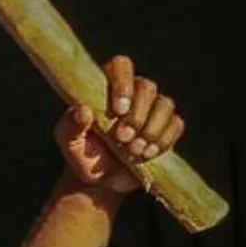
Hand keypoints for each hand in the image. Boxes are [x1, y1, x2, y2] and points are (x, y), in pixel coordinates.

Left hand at [55, 55, 183, 195]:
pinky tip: (148, 154)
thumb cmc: (84, 154)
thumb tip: (82, 111)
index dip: (123, 84)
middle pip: (147, 87)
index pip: (121, 66)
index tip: (118, 110)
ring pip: (165, 105)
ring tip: (134, 150)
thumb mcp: (69, 142)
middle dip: (137, 115)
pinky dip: (163, 140)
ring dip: (151, 129)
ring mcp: (153, 109)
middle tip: (122, 138)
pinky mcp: (168, 127)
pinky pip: (176, 125)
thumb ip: (70, 126)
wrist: (102, 180)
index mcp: (109, 87)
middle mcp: (134, 92)